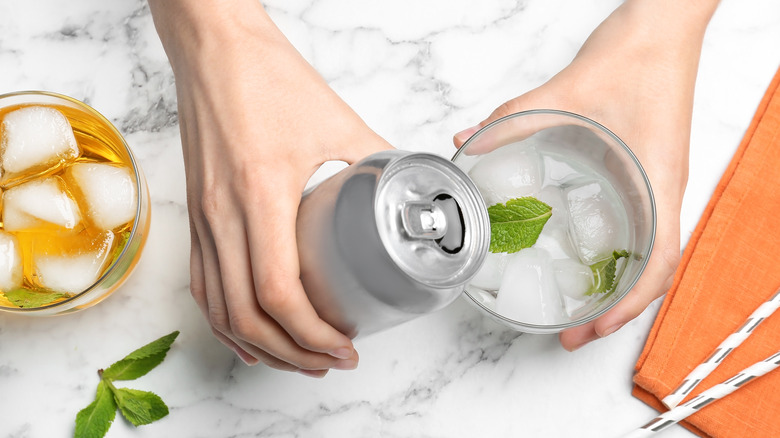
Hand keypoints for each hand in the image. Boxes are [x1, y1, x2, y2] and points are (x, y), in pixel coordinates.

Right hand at [150, 0, 391, 374]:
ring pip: (218, 308)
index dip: (311, 332)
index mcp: (260, 193)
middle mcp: (222, 214)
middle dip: (292, 352)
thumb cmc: (267, 77)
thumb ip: (378, 161)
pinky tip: (248, 336)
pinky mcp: (195, 214)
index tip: (343, 345)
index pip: (277, 290)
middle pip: (247, 314)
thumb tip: (410, 191)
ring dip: (258, 346)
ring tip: (297, 359)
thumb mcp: (338, 120)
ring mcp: (202, 218)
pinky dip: (224, 321)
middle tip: (329, 362)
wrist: (214, 50)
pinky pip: (200, 284)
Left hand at [454, 0, 717, 349]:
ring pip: (650, 253)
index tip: (593, 328)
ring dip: (619, 287)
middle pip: (653, 269)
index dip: (628, 304)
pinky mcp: (646, 173)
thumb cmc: (635, 57)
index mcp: (658, 181)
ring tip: (581, 312)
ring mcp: (658, 184)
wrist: (662, 29)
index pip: (658, 261)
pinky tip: (587, 260)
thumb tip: (467, 145)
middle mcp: (664, 190)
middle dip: (617, 310)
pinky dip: (619, 255)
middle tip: (574, 335)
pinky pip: (641, 227)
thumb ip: (511, 121)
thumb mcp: (563, 93)